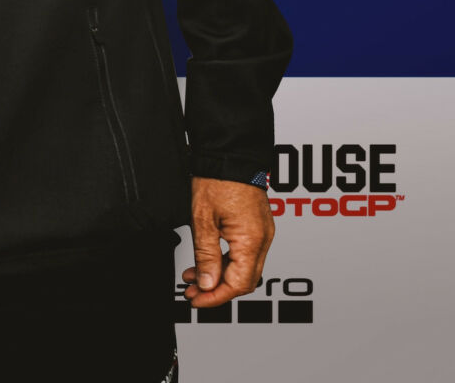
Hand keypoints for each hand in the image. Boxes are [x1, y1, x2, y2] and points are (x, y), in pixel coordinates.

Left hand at [182, 176, 275, 307]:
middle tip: (192, 292)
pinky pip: (246, 253)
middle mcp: (263, 239)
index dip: (216, 296)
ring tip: (193, 276)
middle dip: (217, 290)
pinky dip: (226, 261)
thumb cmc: (217, 179)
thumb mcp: (202, 219)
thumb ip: (206, 254)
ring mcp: (263, 233)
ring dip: (220, 276)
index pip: (238, 284)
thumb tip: (206, 283)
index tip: (196, 300)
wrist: (230, 154)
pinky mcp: (258, 226)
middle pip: (245, 281)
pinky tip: (207, 260)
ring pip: (245, 268)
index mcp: (251, 240)